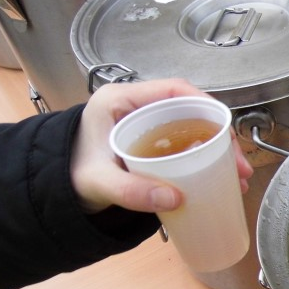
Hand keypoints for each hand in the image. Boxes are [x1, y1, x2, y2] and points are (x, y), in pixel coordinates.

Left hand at [70, 78, 253, 213]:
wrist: (49, 192)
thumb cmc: (69, 175)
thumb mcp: (100, 182)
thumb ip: (132, 191)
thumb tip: (176, 199)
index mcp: (121, 101)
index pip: (174, 90)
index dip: (206, 105)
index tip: (226, 128)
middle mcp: (136, 108)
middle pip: (190, 111)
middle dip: (220, 137)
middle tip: (238, 165)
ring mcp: (146, 126)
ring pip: (192, 130)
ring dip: (217, 151)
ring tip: (236, 177)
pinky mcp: (152, 145)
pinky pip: (185, 146)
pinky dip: (205, 161)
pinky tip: (219, 179)